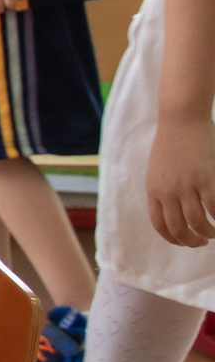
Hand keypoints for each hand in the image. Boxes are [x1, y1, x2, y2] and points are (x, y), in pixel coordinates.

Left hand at [147, 112, 214, 246]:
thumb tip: (174, 210)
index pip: (160, 225)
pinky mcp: (206, 178)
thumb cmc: (172, 143)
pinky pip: (214, 208)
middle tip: (203, 242)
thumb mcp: (158, 170)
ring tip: (214, 233)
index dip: (174, 239)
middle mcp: (167, 191)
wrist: (181, 119)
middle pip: (179, 229)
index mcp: (153, 190)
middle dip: (192, 241)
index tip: (185, 241)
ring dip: (208, 233)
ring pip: (198, 223)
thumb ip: (163, 190)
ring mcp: (186, 186)